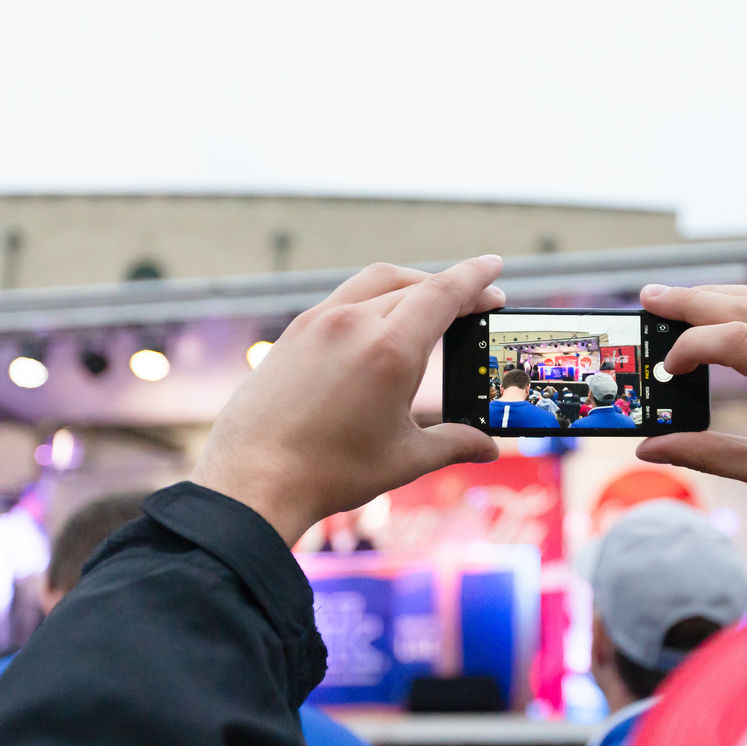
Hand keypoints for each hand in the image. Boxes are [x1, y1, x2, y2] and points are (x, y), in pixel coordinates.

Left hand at [191, 256, 505, 544]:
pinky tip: (381, 321)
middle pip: (415, 284)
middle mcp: (354, 323)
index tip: (496, 266)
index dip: (476, 277)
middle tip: (477, 301)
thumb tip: (488, 447)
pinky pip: (345, 297)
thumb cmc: (328, 472)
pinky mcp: (295, 332)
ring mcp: (319, 322)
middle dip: (451, 287)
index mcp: (390, 350)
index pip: (444, 293)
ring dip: (412, 284)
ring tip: (432, 305)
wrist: (251, 479)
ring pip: (377, 282)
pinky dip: (375, 298)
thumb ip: (453, 443)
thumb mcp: (404, 459)